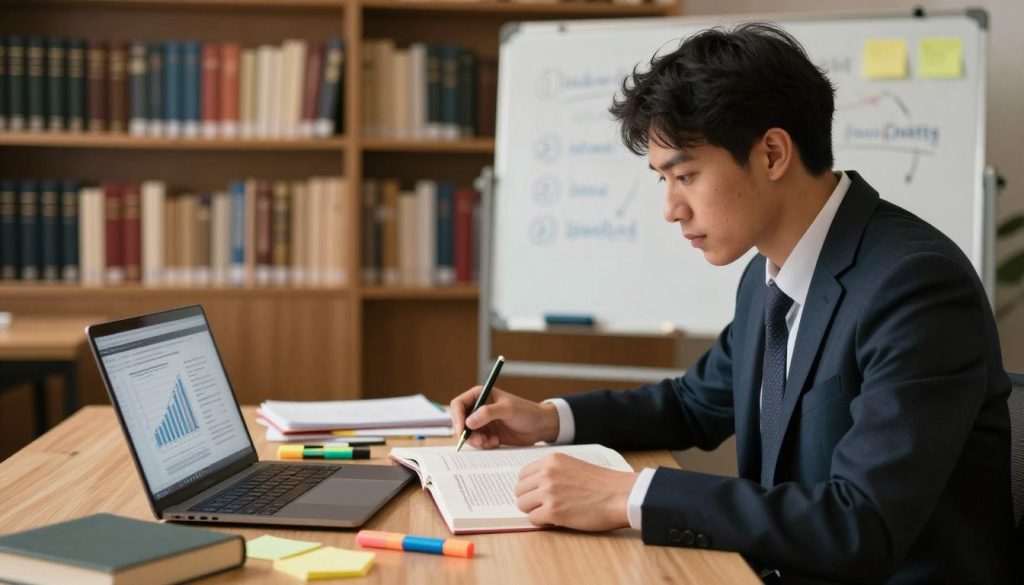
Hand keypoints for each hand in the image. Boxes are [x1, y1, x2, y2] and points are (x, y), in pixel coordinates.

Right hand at [449, 386, 559, 448]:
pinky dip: (484, 445)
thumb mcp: (508, 410)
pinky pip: (478, 442)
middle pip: (461, 421)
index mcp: (482, 395)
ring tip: (490, 442)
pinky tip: (496, 442)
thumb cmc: (527, 412)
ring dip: (476, 441)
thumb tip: (468, 421)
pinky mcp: (488, 434)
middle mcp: (479, 408)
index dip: (457, 416)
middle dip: (467, 433)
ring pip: (468, 434)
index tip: (461, 429)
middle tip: (479, 441)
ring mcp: (483, 422)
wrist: (540, 427)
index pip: (459, 404)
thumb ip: (488, 413)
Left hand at [514, 453, 638, 531]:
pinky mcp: (553, 511)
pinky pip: (533, 519)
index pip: (522, 475)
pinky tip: (557, 519)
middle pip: (519, 490)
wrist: (621, 495)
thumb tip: (532, 486)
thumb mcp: (573, 466)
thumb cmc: (602, 484)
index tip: (536, 494)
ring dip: (534, 511)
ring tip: (551, 512)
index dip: (528, 487)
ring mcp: (548, 492)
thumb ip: (552, 472)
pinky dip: (543, 522)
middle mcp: (547, 473)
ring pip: (523, 505)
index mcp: (551, 460)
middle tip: (543, 505)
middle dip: (529, 500)